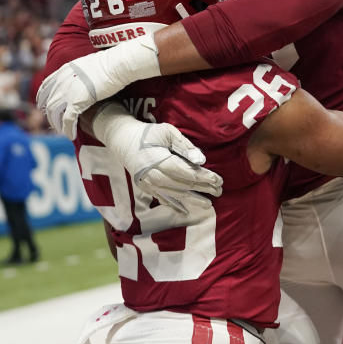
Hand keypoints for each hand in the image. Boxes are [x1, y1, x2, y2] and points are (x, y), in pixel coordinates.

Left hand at [36, 36, 160, 139]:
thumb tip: (82, 74)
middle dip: (49, 115)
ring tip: (62, 131)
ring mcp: (67, 92)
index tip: (44, 105)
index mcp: (63, 71)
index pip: (45, 86)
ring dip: (57, 124)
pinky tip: (71, 135)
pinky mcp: (76, 103)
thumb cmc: (109, 63)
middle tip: (54, 123)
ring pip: (55, 113)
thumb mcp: (87, 64)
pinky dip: (68, 129)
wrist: (115, 65)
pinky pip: (67, 121)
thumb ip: (79, 71)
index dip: (43, 98)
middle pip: (48, 103)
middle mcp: (61, 82)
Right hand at [91, 103, 222, 214]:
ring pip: (175, 195)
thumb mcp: (167, 132)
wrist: (122, 140)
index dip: (205, 178)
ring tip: (209, 204)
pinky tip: (186, 211)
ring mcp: (149, 185)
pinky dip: (175, 205)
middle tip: (220, 191)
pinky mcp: (146, 188)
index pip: (188, 174)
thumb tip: (201, 160)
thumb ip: (184, 146)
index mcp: (160, 161)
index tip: (219, 180)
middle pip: (184, 186)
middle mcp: (154, 177)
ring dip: (193, 199)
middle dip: (203, 189)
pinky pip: (163, 199)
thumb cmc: (148, 133)